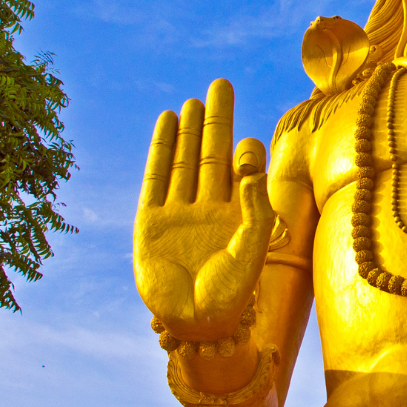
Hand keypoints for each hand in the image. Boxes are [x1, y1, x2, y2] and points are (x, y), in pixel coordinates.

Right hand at [134, 79, 271, 349]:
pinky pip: (156, 177)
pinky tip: (168, 122)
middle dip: (217, 121)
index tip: (249, 142)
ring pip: (185, 161)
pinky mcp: (151, 221)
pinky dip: (162, 149)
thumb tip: (248, 166)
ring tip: (195, 99)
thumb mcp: (254, 246)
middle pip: (213, 155)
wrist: (192, 322)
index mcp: (239, 217)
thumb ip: (256, 205)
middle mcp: (210, 210)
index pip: (244, 172)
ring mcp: (179, 213)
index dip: (247, 151)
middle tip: (221, 84)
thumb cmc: (230, 292)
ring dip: (190, 130)